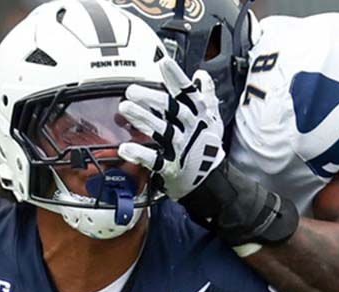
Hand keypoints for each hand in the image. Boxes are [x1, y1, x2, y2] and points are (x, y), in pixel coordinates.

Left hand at [119, 56, 227, 199]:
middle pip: (173, 110)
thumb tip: (201, 75)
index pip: (189, 93)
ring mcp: (182, 148)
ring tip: (125, 108)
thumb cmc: (208, 146)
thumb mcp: (213, 119)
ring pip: (162, 131)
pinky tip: (125, 148)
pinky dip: (140, 154)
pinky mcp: (172, 167)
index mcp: (200, 116)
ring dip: (143, 119)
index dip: (177, 78)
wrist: (210, 181)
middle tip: (132, 90)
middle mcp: (191, 129)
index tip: (164, 63)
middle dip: (152, 99)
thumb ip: (207, 96)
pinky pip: (155, 160)